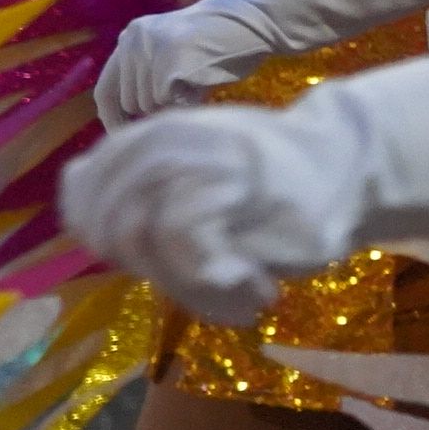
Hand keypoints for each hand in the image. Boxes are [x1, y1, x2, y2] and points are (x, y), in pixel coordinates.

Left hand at [63, 109, 364, 326]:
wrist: (347, 163)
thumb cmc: (272, 177)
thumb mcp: (194, 168)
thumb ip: (138, 188)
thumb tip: (89, 228)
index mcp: (141, 137)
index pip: (80, 201)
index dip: (108, 242)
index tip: (165, 258)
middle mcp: (156, 144)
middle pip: (108, 231)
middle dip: (151, 270)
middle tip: (207, 280)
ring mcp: (188, 165)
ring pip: (143, 248)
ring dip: (190, 289)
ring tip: (239, 292)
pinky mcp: (224, 193)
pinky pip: (188, 261)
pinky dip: (222, 290)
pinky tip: (259, 290)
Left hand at [95, 0, 294, 129]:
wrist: (257, 22)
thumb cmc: (222, 48)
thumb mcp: (175, 57)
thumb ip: (150, 80)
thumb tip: (133, 126)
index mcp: (131, 38)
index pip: (106, 90)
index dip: (114, 118)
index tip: (127, 138)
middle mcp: (133, 40)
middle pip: (128, 102)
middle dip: (155, 110)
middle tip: (185, 96)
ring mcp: (150, 47)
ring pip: (148, 103)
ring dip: (172, 105)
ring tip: (198, 81)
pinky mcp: (169, 57)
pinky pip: (167, 100)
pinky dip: (186, 101)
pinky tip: (203, 81)